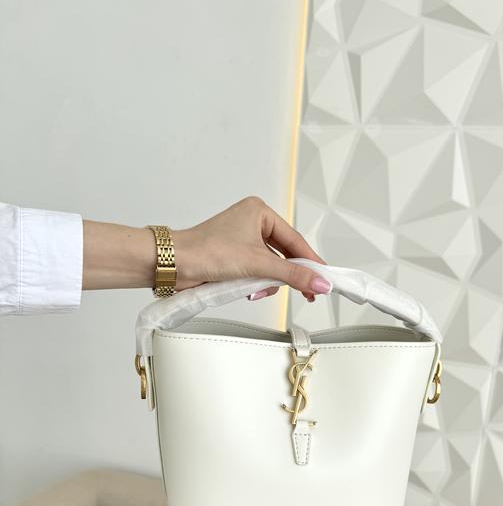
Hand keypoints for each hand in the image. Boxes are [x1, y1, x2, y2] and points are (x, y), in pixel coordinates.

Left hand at [82, 196, 330, 301]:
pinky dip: (256, 283)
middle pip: (284, 254)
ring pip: (271, 266)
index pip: (295, 240)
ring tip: (258, 289)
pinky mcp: (233, 257)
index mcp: (260, 212)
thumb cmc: (206, 251)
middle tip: (307, 294)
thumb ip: (292, 275)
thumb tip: (319, 283)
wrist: (173, 264)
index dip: (312, 262)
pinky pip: (257, 271)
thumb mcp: (257, 264)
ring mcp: (242, 240)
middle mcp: (252, 222)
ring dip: (268, 282)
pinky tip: (249, 290)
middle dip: (287, 275)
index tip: (326, 279)